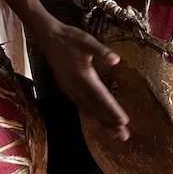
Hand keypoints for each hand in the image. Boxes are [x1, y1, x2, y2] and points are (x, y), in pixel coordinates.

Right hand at [37, 23, 129, 141]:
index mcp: (82, 75)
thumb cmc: (70, 38)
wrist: (49, 37)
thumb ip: (102, 51)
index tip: (123, 121)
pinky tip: (97, 121)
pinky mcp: (66, 88)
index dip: (112, 109)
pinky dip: (90, 115)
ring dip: (101, 122)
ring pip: (87, 109)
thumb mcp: (87, 40)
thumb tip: (116, 60)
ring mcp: (69, 88)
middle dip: (109, 122)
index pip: (100, 96)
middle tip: (123, 135)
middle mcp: (75, 85)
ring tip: (114, 134)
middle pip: (94, 108)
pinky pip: (80, 106)